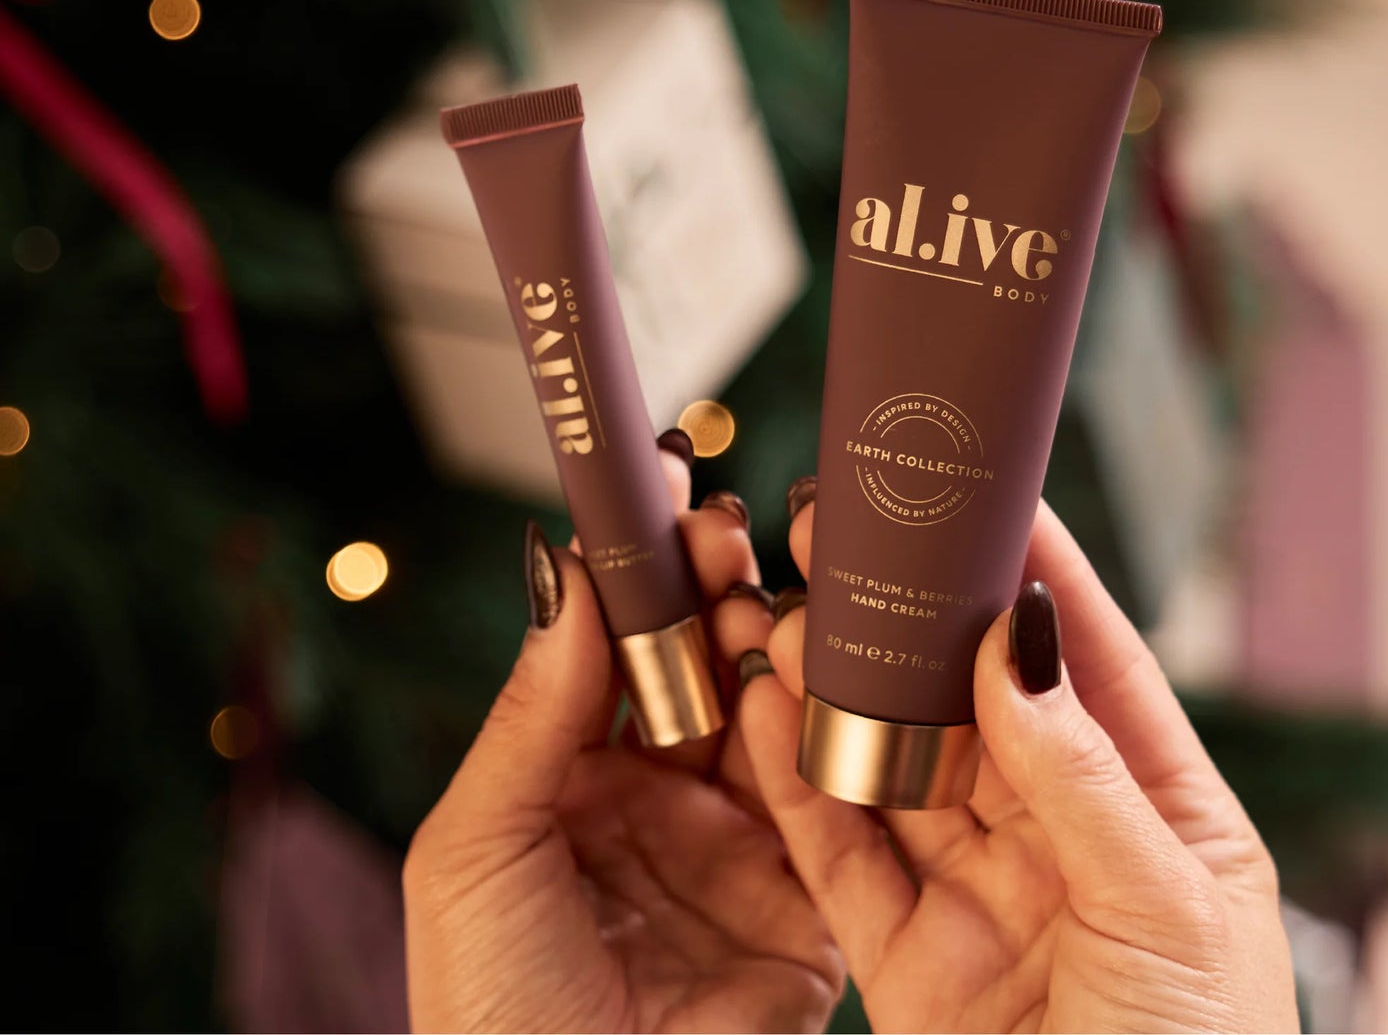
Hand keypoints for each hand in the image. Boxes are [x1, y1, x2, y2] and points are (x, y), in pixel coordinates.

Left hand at [403, 436, 843, 1033]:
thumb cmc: (489, 1011)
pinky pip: (825, 800)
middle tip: (717, 533)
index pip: (612, 645)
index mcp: (570, 778)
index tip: (657, 489)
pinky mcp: (806, 900)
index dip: (636, 568)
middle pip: (699, 662)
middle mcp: (658, 798)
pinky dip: (823, 734)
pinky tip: (811, 680)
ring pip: (770, 713)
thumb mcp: (477, 847)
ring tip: (756, 598)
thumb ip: (530, 710)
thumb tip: (564, 570)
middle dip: (710, 589)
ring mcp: (735, 845)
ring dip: (767, 644)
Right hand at [739, 493, 1297, 1033]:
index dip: (1037, 573)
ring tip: (781, 618)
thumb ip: (1081, 774)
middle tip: (841, 541)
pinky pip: (846, 855)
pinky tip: (765, 721)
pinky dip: (802, 788)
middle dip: (908, 623)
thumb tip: (1013, 645)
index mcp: (1159, 814)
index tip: (982, 495)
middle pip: (971, 702)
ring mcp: (981, 893)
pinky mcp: (909, 955)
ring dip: (838, 693)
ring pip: (895, 765)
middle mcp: (1063, 838)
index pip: (1090, 662)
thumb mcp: (1167, 912)